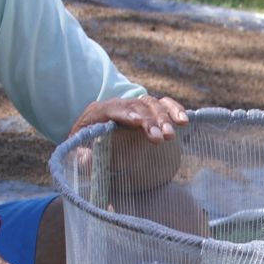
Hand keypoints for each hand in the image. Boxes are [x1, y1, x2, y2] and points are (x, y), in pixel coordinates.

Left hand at [73, 94, 187, 190]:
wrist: (95, 146)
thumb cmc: (87, 152)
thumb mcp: (80, 157)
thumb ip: (83, 159)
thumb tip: (89, 158)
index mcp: (97, 113)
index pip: (111, 108)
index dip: (126, 113)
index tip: (139, 122)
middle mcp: (118, 105)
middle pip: (136, 106)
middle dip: (149, 120)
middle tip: (160, 138)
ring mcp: (135, 106)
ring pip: (151, 104)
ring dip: (164, 117)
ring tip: (171, 136)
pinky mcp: (148, 111)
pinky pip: (163, 104)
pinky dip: (174, 109)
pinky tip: (184, 121)